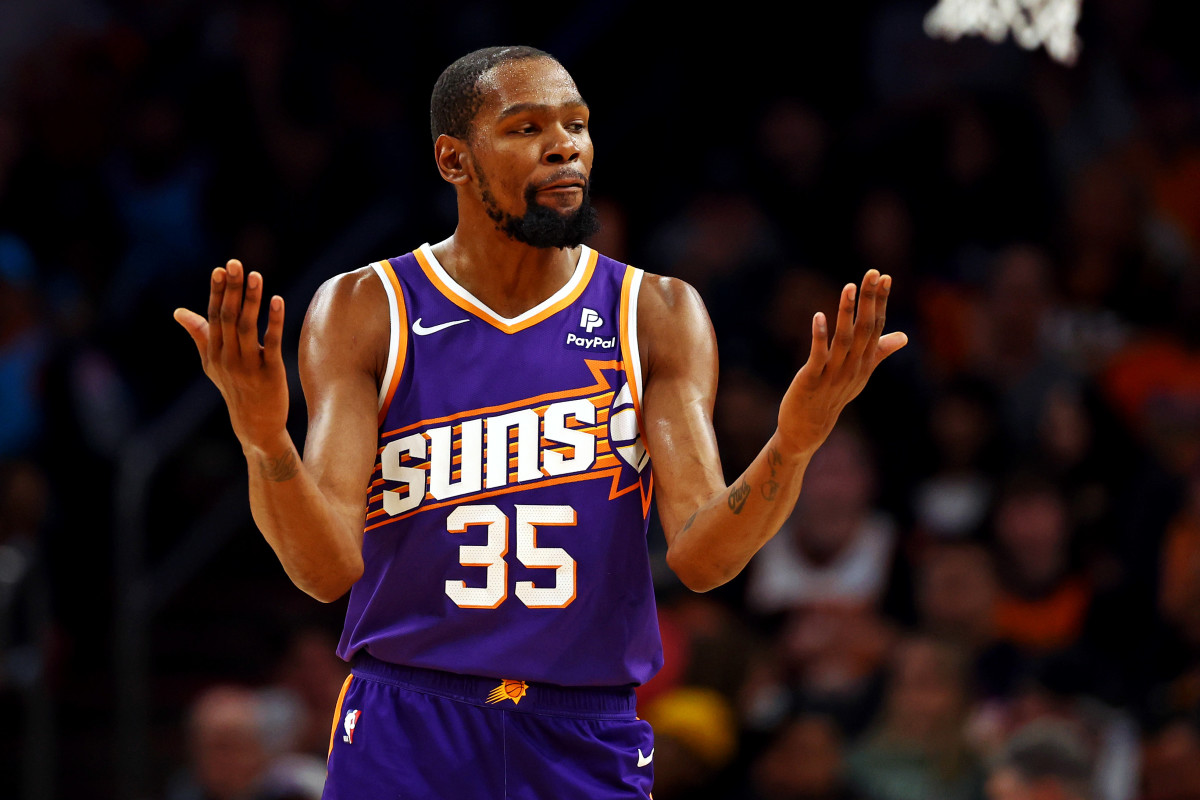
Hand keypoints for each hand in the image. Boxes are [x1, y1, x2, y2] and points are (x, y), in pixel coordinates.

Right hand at [174, 259, 288, 450]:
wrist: (255, 426)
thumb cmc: (234, 389)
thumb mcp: (212, 364)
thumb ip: (199, 335)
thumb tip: (178, 311)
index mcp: (213, 353)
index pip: (213, 316)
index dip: (216, 292)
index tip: (219, 269)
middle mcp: (227, 358)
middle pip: (227, 317)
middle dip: (231, 289)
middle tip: (235, 263)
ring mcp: (247, 366)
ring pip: (247, 327)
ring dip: (251, 300)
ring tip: (256, 276)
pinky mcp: (269, 373)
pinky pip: (271, 343)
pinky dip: (274, 321)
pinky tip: (278, 301)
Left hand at [777, 269, 906, 455]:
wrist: (809, 429)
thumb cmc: (833, 397)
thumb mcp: (860, 373)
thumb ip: (880, 352)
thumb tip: (905, 336)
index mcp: (865, 362)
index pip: (876, 327)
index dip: (880, 302)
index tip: (884, 276)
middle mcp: (854, 367)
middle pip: (865, 329)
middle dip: (869, 300)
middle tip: (872, 273)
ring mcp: (834, 374)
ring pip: (844, 340)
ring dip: (847, 313)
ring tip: (849, 287)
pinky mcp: (812, 380)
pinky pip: (818, 356)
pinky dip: (819, 336)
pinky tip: (819, 315)